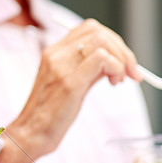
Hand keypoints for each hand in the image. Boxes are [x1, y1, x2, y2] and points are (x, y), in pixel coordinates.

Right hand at [12, 19, 140, 157]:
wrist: (31, 134)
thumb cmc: (51, 113)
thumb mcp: (71, 82)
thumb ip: (89, 68)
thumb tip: (115, 61)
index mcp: (54, 52)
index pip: (89, 28)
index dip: (113, 41)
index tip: (124, 62)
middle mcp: (55, 54)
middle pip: (97, 31)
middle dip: (122, 50)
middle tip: (130, 72)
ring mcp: (60, 66)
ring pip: (101, 41)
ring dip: (120, 58)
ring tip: (120, 79)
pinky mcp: (69, 82)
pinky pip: (101, 59)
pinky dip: (116, 68)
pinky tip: (114, 83)